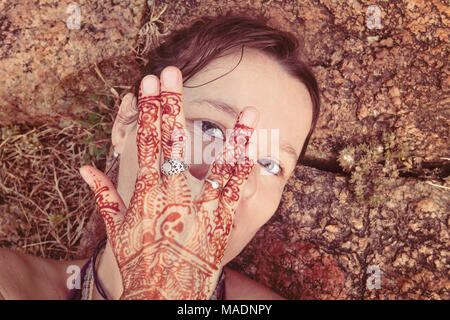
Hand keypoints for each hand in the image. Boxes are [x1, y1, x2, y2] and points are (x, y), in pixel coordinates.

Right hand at [80, 67, 257, 298]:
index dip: (145, 111)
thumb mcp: (114, 229)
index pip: (144, 142)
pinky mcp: (219, 222)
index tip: (146, 84)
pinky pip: (236, 190)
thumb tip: (84, 167)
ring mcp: (199, 208)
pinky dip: (247, 165)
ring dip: (232, 135)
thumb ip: (101, 195)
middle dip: (171, 104)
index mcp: (144, 193)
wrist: (161, 294)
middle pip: (173, 142)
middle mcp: (171, 196)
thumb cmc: (138, 261)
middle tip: (172, 72)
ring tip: (248, 110)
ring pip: (218, 164)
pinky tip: (256, 145)